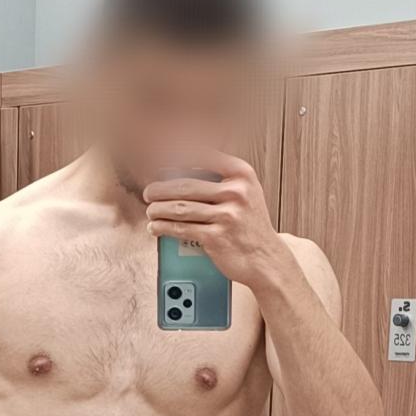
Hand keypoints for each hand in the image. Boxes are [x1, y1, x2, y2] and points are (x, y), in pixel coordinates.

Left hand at [143, 151, 290, 290]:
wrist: (265, 258)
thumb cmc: (249, 225)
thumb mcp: (246, 193)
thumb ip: (221, 179)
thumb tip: (180, 170)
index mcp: (242, 174)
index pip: (203, 156)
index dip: (177, 157)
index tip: (161, 164)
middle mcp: (236, 192)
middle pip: (185, 185)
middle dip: (160, 189)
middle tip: (149, 192)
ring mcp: (227, 215)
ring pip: (180, 207)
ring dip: (158, 209)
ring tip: (151, 210)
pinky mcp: (217, 237)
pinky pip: (182, 228)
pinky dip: (163, 227)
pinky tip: (156, 227)